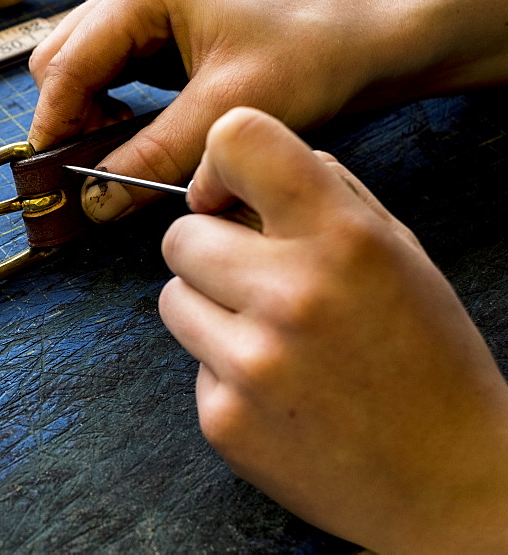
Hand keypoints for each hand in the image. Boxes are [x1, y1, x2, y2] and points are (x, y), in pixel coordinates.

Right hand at [29, 0, 507, 223]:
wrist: (364, 41)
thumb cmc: (311, 57)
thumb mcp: (226, 113)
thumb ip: (153, 156)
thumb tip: (95, 199)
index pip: (68, 65)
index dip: (53, 126)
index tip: (51, 179)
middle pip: (62, 62)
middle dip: (69, 120)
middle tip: (91, 173)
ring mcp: (146, 5)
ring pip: (81, 68)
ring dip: (88, 116)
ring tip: (119, 155)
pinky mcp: (159, 29)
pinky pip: (110, 72)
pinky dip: (110, 108)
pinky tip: (137, 134)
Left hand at [160, 108, 507, 550]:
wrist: (449, 482)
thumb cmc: (425, 358)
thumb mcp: (397, 253)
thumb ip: (322, 195)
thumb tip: (237, 171)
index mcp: (343, 239)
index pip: (237, 139)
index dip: (220, 163)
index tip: (228, 195)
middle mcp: (291, 295)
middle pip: (180, 235)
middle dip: (210, 251)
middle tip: (256, 281)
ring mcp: (251, 363)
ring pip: (172, 297)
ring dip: (207, 308)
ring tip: (269, 337)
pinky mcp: (223, 420)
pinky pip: (189, 365)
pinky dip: (222, 371)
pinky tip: (277, 390)